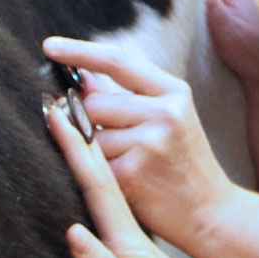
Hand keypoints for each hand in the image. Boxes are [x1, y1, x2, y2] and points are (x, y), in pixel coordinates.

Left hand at [42, 35, 234, 242]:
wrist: (209, 210)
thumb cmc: (182, 162)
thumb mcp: (169, 119)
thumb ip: (127, 96)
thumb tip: (81, 78)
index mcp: (174, 92)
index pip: (118, 62)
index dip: (79, 52)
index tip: (49, 47)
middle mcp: (165, 113)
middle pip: (93, 103)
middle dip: (86, 120)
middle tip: (107, 141)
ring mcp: (149, 143)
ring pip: (87, 136)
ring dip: (91, 151)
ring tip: (123, 164)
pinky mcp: (131, 174)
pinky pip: (89, 164)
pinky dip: (94, 172)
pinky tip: (120, 181)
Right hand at [47, 102, 252, 257]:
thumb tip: (73, 233)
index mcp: (129, 245)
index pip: (98, 188)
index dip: (77, 152)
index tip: (58, 114)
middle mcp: (128, 245)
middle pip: (97, 186)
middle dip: (77, 146)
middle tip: (57, 103)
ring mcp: (132, 257)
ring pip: (104, 201)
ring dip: (85, 165)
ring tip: (71, 128)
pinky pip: (109, 232)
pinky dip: (94, 216)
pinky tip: (80, 209)